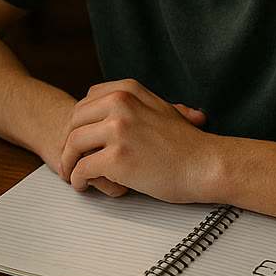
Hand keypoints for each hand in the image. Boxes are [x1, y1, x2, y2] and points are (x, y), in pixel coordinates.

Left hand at [59, 79, 211, 201]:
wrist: (207, 165)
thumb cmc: (188, 145)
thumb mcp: (160, 108)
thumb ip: (136, 104)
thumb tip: (114, 103)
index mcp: (128, 91)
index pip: (86, 101)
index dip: (78, 122)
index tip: (78, 138)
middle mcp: (120, 104)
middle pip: (75, 121)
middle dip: (68, 142)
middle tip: (69, 159)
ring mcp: (118, 129)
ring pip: (74, 144)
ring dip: (68, 161)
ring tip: (72, 174)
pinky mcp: (117, 158)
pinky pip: (83, 168)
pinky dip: (78, 178)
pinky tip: (83, 184)